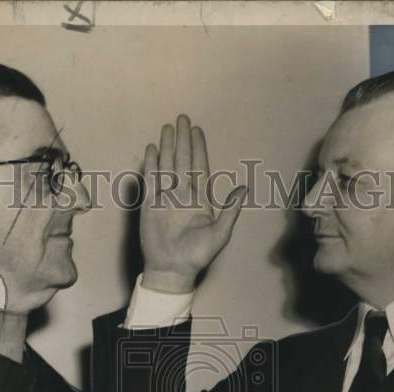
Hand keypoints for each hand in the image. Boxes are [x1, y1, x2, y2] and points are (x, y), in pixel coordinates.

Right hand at [140, 114, 245, 292]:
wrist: (172, 271)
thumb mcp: (220, 234)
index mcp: (200, 199)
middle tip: (182, 118)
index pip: (200, 167)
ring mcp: (165, 199)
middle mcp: (183, 195)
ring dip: (167, 147)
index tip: (197, 130)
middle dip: (182, 139)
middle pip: (183, 161)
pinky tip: (152, 150)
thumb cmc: (198, 256)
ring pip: (166, 166)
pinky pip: (151, 181)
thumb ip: (230, 210)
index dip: (199, 148)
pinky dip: (151, 165)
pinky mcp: (150, 206)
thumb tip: (244, 188)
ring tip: (167, 128)